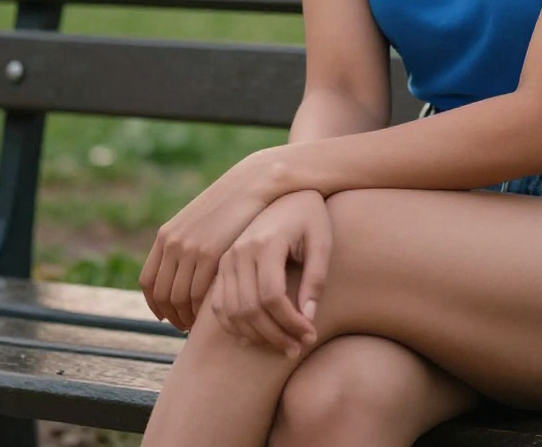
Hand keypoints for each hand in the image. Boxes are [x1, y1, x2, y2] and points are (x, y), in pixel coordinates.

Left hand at [139, 148, 282, 330]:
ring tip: (198, 324)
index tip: (165, 316)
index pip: (148, 282)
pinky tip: (211, 312)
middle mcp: (173, 243)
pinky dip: (200, 310)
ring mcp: (189, 248)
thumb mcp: (199, 221)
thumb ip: (186, 242)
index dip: (155, 304)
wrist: (251, 184)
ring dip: (185, 316)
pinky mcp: (209, 253)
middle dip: (171, 315)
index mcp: (166, 235)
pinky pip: (197, 293)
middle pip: (162, 294)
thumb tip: (180, 270)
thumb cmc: (230, 204)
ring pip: (178, 298)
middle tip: (185, 326)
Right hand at [211, 191, 332, 355]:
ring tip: (284, 346)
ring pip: (231, 312)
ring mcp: (227, 259)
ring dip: (257, 337)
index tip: (311, 336)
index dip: (291, 322)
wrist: (286, 193)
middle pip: (250, 309)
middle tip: (298, 348)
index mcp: (265, 242)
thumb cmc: (310, 218)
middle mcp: (240, 251)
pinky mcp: (222, 267)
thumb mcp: (322, 241)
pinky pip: (219, 307)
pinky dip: (236, 328)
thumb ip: (316, 279)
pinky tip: (261, 336)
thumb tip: (307, 320)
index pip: (272, 296)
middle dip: (275, 335)